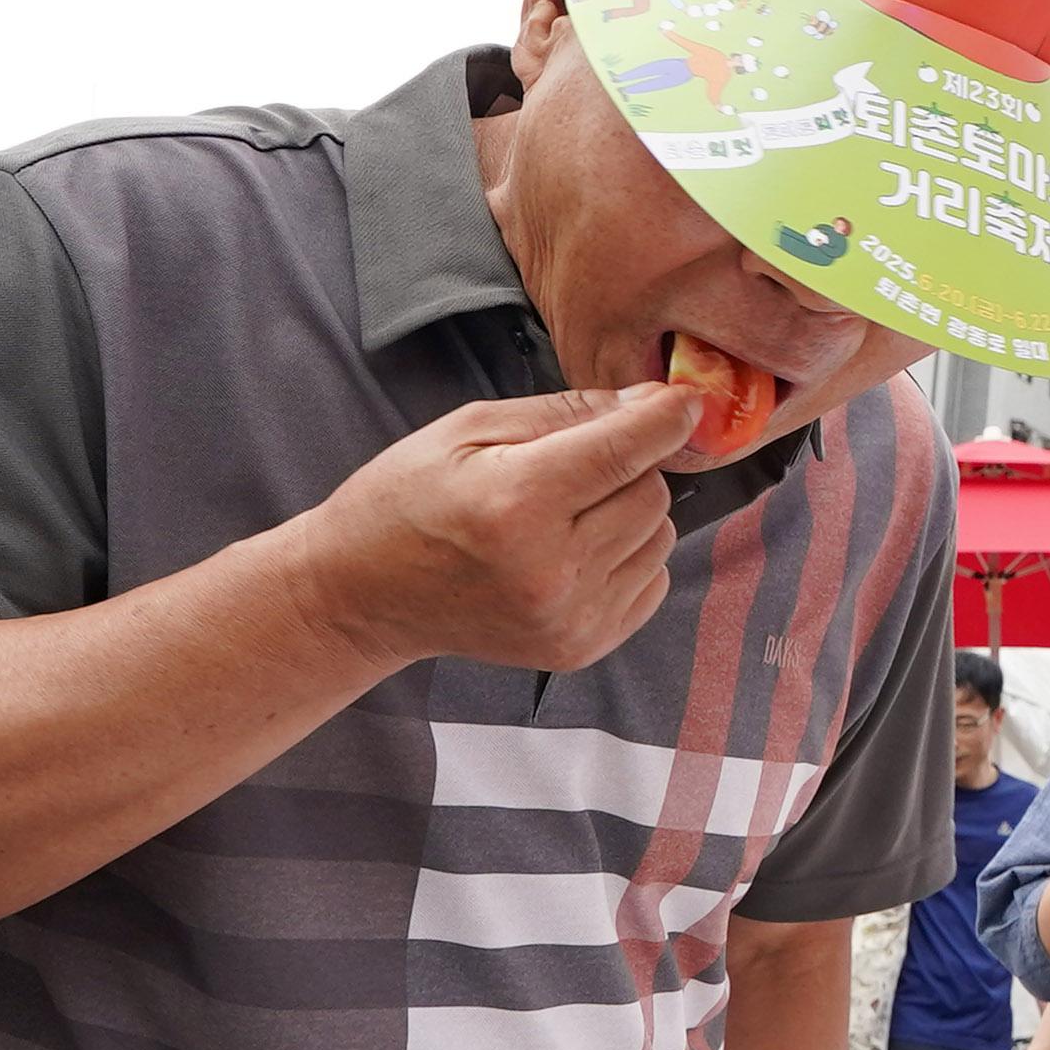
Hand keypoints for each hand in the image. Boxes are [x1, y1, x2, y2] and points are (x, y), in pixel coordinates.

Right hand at [283, 385, 701, 678]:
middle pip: (651, 495)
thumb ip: (566, 413)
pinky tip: (570, 552)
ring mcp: (568, 619)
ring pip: (659, 539)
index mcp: (515, 505)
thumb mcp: (467, 430)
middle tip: (573, 466)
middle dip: (629, 467)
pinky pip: (650, 582)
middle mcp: (549, 571)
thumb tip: (650, 402)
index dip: (666, 418)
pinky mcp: (579, 648)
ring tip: (564, 513)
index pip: (626, 454)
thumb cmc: (406, 499)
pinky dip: (626, 557)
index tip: (685, 400)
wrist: (364, 595)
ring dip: (628, 513)